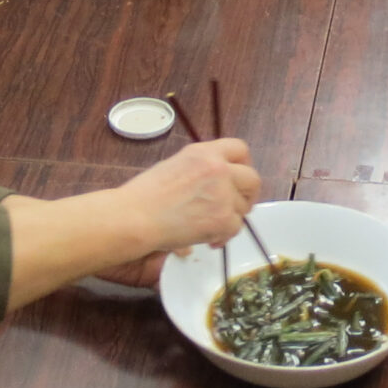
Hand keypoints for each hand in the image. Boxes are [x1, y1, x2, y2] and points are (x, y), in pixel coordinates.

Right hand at [119, 137, 261, 253]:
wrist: (136, 217)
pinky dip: (224, 236)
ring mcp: (223, 194)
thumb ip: (201, 168)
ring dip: (231, 218)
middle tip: (237, 206)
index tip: (239, 178)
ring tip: (209, 225)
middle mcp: (218, 169)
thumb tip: (218, 183)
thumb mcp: (175, 165)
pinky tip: (208, 239)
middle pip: (252, 179)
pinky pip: (235, 228)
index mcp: (204, 152)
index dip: (244, 164)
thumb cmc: (145, 195)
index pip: (240, 149)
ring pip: (243, 208)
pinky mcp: (223, 218)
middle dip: (248, 195)